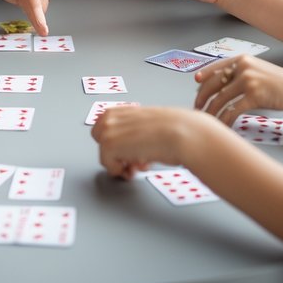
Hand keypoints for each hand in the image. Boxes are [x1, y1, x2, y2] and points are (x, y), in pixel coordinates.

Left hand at [91, 106, 219, 178]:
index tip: (132, 151)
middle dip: (117, 153)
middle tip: (135, 161)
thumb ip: (136, 133)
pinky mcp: (108, 146)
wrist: (181, 133)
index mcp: (121, 110)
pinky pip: (108, 166)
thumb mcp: (150, 126)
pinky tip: (138, 167)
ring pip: (105, 156)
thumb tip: (133, 150)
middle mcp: (111, 117)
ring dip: (122, 164)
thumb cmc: (174, 129)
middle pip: (101, 142)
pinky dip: (122, 171)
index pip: (106, 130)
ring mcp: (107, 131)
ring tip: (140, 164)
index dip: (119, 144)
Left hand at [193, 55, 282, 124]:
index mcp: (242, 59)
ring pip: (220, 98)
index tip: (195, 87)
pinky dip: (225, 120)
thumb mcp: (258, 70)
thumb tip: (219, 85)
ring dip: (211, 111)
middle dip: (202, 97)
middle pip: (214, 83)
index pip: (216, 68)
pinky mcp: (254, 95)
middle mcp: (243, 67)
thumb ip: (240, 73)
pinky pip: (233, 110)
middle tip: (197, 108)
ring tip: (208, 120)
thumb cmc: (279, 83)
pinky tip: (223, 126)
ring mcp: (248, 80)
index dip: (203, 78)